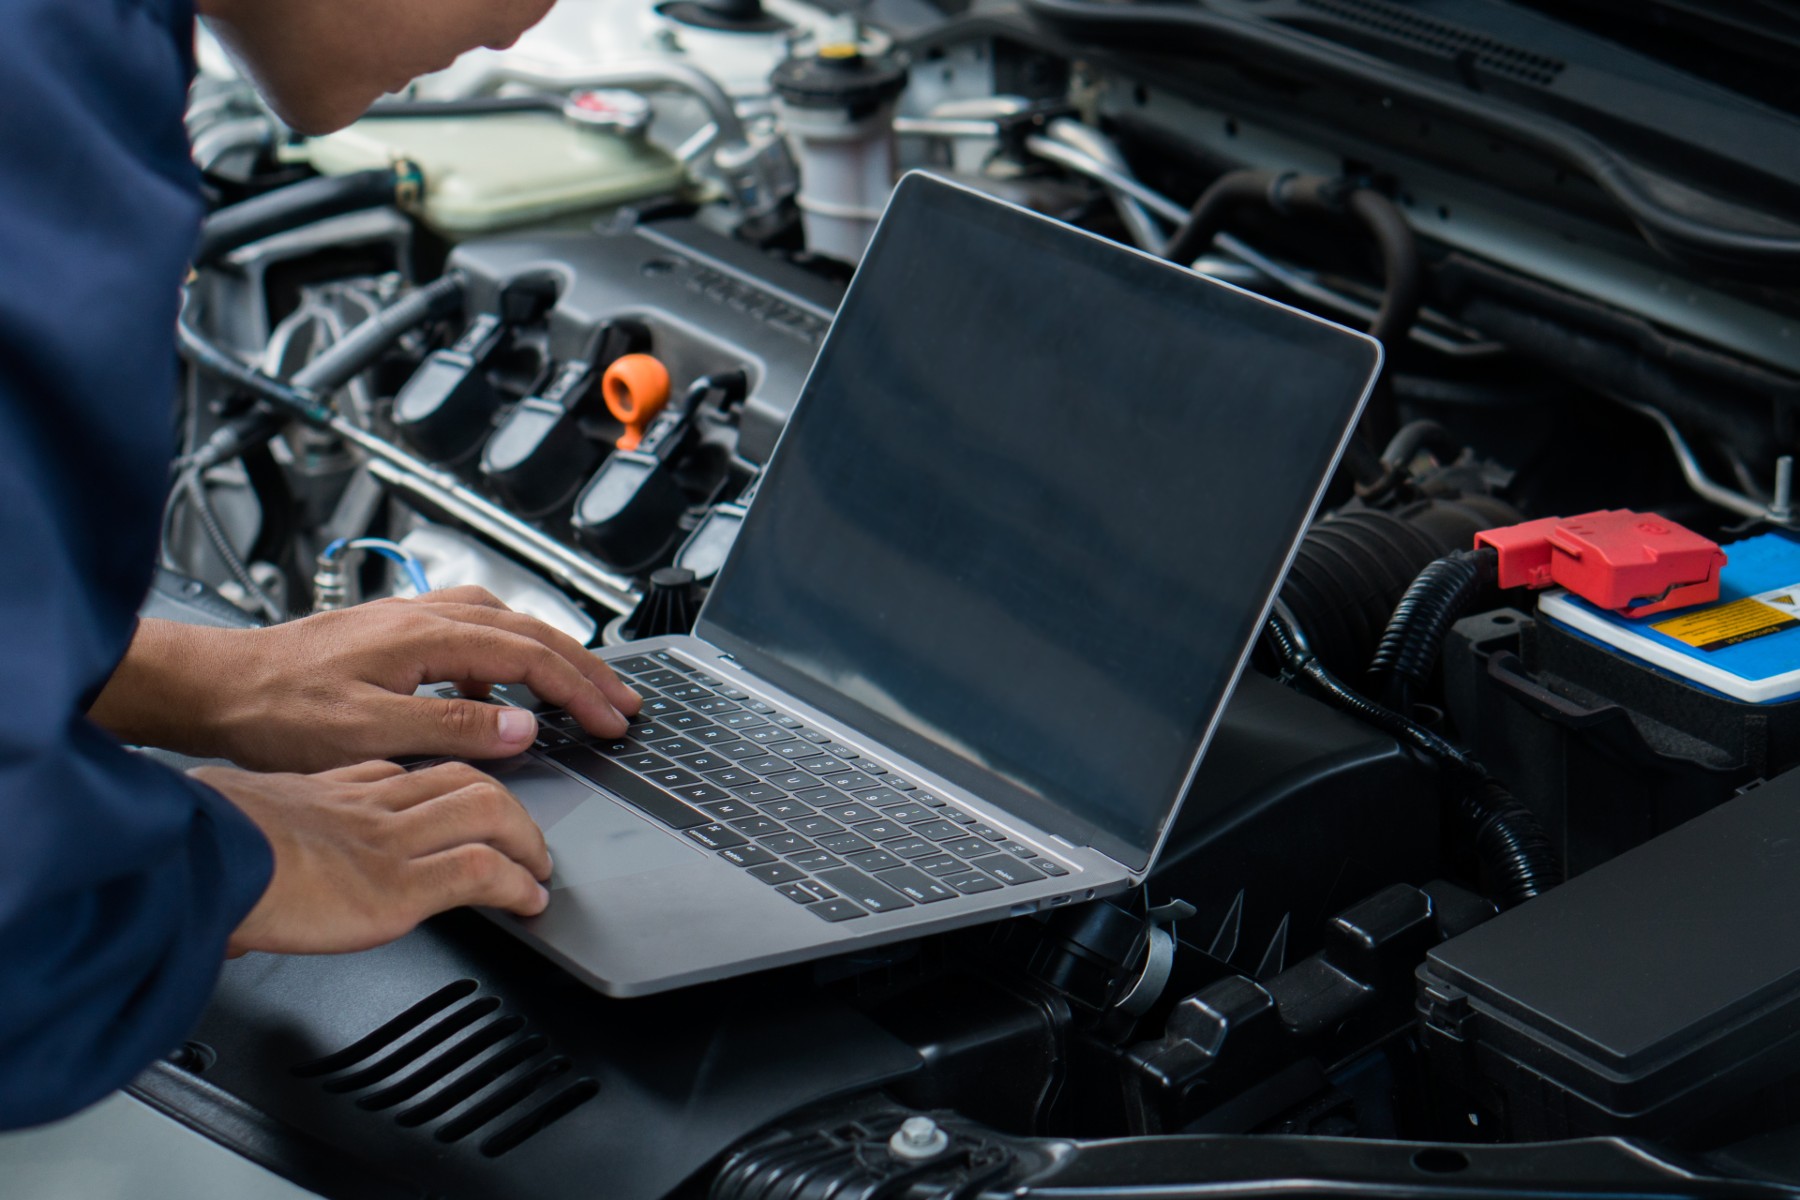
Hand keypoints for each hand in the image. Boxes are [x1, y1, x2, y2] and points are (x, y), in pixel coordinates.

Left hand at [90, 586, 639, 771]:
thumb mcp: (370, 732)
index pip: (533, 656)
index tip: (614, 722)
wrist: (217, 685)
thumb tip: (522, 728)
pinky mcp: (396, 631)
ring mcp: (412, 618)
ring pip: (508, 627)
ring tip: (581, 691)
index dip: (582, 690)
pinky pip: (475, 634)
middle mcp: (428, 614)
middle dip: (587, 670)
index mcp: (431, 635)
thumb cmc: (278, 710)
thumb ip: (453, 728)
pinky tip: (498, 694)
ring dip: (553, 659)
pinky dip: (508, 659)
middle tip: (625, 703)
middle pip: (533, 634)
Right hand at [199, 760, 552, 955]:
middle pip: (463, 780)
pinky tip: (528, 902)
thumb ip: (253, 840)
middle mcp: (370, 806)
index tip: (456, 805)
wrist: (196, 859)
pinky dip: (516, 885)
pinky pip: (482, 872)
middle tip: (525, 836)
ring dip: (526, 840)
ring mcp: (391, 842)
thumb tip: (235, 893)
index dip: (444, 789)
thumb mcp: (229, 824)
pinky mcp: (401, 885)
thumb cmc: (197, 846)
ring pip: (488, 812)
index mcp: (331, 790)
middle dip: (507, 806)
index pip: (406, 774)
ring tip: (538, 868)